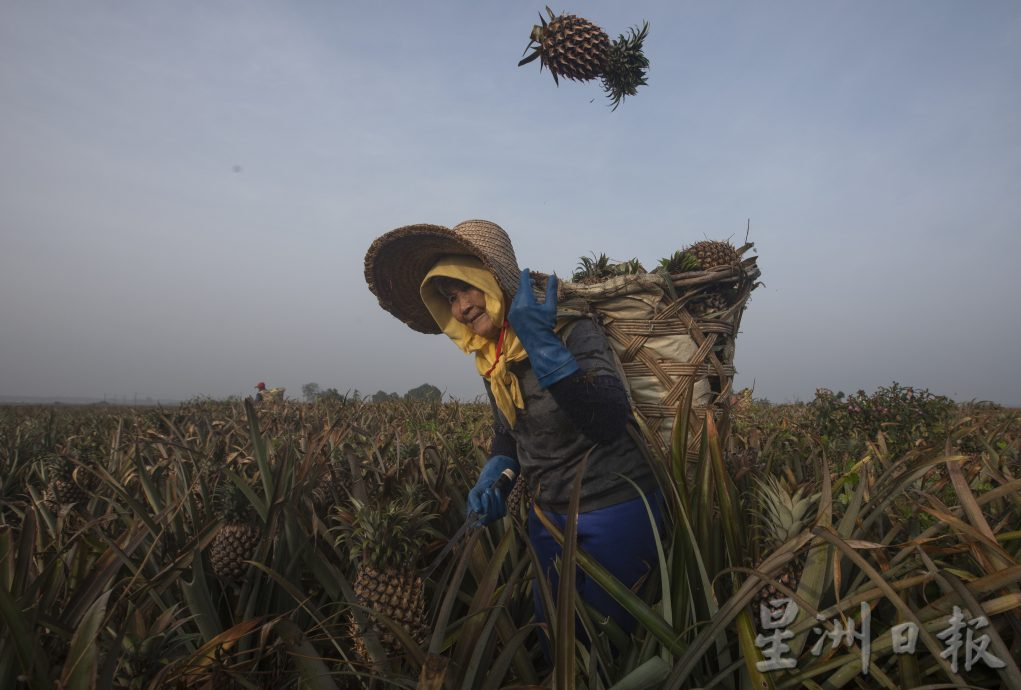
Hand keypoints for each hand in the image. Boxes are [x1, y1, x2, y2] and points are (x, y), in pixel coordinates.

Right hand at [467, 455, 519, 524]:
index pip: (475, 524)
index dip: (478, 520)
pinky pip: (502, 510)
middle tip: (486, 491)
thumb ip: (474, 501)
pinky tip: (497, 491)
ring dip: (493, 500)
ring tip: (490, 489)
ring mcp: (493, 518)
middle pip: (486, 518)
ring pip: (495, 514)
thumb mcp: (473, 493)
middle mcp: (483, 520)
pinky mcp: (501, 513)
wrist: (490, 486)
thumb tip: (478, 510)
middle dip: (487, 503)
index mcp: (473, 517)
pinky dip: (500, 499)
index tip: (479, 510)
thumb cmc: (479, 491)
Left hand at [507, 269, 579, 387]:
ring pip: (516, 298)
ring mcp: (512, 313)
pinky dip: (520, 301)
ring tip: (531, 293)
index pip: (523, 283)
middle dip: (525, 285)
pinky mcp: (512, 319)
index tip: (527, 269)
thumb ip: (551, 291)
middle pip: (519, 290)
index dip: (525, 275)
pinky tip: (527, 304)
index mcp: (525, 302)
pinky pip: (515, 305)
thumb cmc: (546, 325)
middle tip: (532, 282)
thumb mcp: (550, 307)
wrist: (539, 343)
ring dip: (523, 293)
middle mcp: (516, 306)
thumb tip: (553, 277)